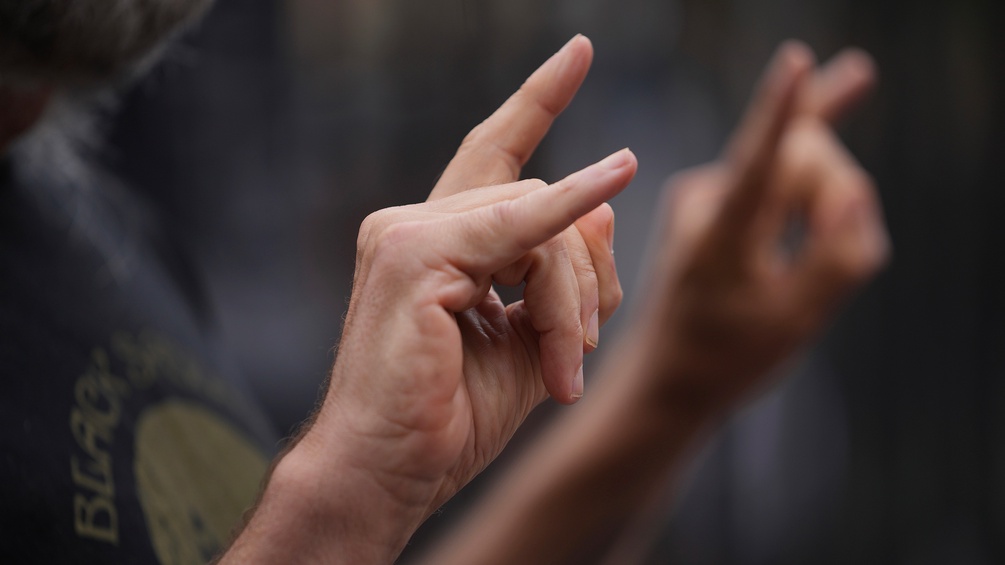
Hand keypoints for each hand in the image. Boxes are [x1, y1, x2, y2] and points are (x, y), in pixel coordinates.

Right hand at [432, 34, 622, 386]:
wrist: (386, 475)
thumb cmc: (448, 419)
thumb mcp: (528, 341)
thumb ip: (563, 278)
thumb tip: (605, 206)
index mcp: (439, 242)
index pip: (492, 154)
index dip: (536, 102)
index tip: (578, 53)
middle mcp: (415, 223)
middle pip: (543, 202)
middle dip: (583, 278)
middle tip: (578, 355)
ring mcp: (407, 231)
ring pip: (540, 220)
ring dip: (570, 300)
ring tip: (559, 371)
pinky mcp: (413, 251)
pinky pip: (520, 224)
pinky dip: (570, 211)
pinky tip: (613, 174)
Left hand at [638, 42, 888, 416]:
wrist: (666, 375)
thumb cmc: (727, 356)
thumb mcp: (794, 323)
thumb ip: (839, 258)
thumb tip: (856, 192)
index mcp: (720, 234)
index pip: (761, 162)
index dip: (783, 112)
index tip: (796, 64)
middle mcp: (706, 197)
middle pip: (801, 156)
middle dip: (836, 190)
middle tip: (841, 244)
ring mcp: (707, 191)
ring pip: (794, 163)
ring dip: (823, 194)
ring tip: (823, 241)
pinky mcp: (716, 195)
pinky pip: (777, 168)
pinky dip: (812, 160)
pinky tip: (847, 85)